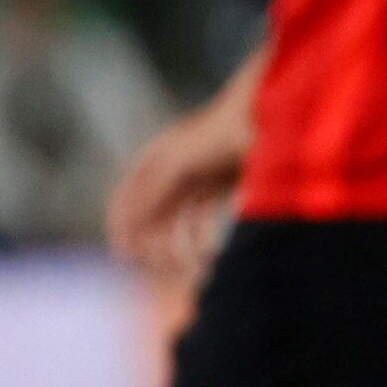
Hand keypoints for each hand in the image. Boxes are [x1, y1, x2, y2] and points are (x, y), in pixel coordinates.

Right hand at [106, 108, 249, 286]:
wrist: (265, 115)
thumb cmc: (217, 135)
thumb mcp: (176, 162)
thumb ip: (151, 190)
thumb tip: (132, 221)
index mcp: (152, 159)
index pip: (126, 199)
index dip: (122, 228)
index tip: (125, 257)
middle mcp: (171, 168)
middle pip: (153, 215)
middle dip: (153, 243)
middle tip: (161, 271)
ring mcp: (197, 175)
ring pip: (178, 219)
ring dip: (178, 245)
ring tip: (189, 269)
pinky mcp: (223, 183)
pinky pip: (203, 216)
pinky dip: (201, 236)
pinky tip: (206, 254)